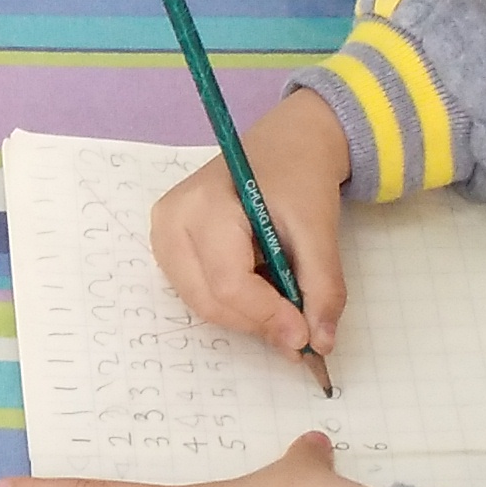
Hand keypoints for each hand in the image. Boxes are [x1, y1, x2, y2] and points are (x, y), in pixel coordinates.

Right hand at [152, 87, 352, 364]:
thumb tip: (321, 342)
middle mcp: (171, 221)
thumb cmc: (299, 177)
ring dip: (248, 316)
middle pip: (210, 300)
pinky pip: (199, 294)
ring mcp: (163, 236)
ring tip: (285, 303)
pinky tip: (262, 286)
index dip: (267, 316)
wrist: (286, 143)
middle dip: (259, 323)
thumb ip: (322, 286)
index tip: (306, 339)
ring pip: (203, 305)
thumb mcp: (320, 227)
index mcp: (204, 204)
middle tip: (302, 333)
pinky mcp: (168, 249)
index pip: (228, 281)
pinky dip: (235, 304)